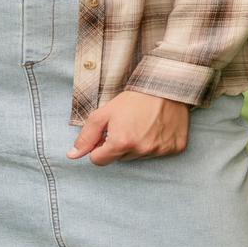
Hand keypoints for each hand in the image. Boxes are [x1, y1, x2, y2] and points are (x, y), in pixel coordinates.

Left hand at [66, 91, 189, 165]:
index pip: (99, 160)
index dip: (99, 147)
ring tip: (142, 124)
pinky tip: (157, 127)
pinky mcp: (175, 149)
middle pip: (119, 158)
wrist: (165, 86)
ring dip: (137, 145)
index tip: (106, 135)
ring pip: (138, 156)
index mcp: (121, 143)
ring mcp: (159, 151)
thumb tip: (72, 155)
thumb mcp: (104, 112)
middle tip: (126, 125)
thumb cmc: (133, 98)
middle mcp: (141, 151)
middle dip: (119, 145)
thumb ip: (86, 135)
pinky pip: (159, 153)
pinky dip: (156, 143)